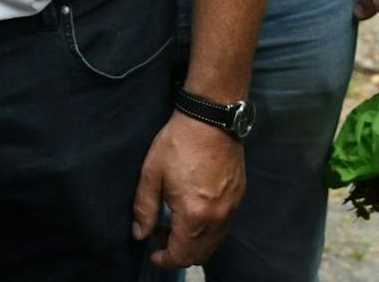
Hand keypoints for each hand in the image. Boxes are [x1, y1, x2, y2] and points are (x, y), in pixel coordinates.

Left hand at [131, 112, 244, 267]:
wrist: (211, 118)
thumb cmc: (179, 143)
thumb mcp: (152, 173)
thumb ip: (145, 208)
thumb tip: (139, 234)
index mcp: (194, 215)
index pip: (181, 256)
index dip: (165, 260)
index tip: (154, 254)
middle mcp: (218, 218)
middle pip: (200, 254)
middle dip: (179, 252)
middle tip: (161, 234)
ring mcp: (231, 208)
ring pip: (213, 242)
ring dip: (194, 242)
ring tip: (176, 222)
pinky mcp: (239, 197)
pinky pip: (223, 226)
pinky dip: (208, 229)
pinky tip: (194, 210)